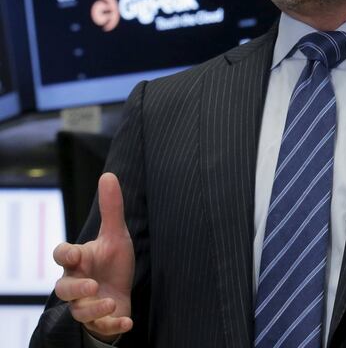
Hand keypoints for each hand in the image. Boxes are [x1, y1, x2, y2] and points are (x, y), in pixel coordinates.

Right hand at [53, 173, 134, 341]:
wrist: (120, 293)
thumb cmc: (112, 264)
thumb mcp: (116, 236)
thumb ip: (111, 209)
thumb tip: (108, 174)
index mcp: (79, 261)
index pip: (62, 255)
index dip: (66, 254)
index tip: (76, 254)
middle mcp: (77, 283)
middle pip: (63, 288)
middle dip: (75, 288)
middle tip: (91, 285)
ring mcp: (86, 304)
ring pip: (79, 311)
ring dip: (93, 308)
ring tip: (109, 302)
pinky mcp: (101, 321)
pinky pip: (102, 327)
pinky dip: (114, 325)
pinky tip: (127, 322)